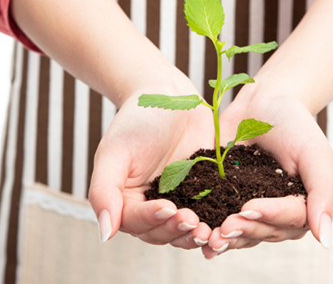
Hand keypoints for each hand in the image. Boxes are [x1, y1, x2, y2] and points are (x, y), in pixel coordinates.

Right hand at [87, 78, 214, 248]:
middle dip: (177, 230)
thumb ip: (103, 193)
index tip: (168, 209)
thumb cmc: (136, 120)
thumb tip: (104, 235)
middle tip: (194, 222)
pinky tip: (229, 221)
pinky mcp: (205, 195)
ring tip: (210, 231)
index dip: (152, 220)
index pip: (136, 222)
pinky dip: (218, 222)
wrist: (169, 97)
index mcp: (126, 202)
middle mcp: (152, 208)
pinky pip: (212, 214)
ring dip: (196, 234)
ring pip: (186, 231)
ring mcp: (181, 203)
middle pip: (162, 233)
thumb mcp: (114, 153)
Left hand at [200, 87, 332, 257]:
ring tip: (209, 237)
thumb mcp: (314, 153)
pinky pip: (219, 223)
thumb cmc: (294, 126)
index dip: (269, 215)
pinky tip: (195, 236)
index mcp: (304, 208)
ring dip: (226, 238)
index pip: (290, 219)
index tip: (249, 208)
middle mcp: (278, 218)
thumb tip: (325, 240)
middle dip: (244, 230)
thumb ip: (324, 193)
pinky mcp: (226, 206)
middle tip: (225, 225)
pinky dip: (208, 231)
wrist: (262, 105)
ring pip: (241, 235)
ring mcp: (251, 214)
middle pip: (264, 232)